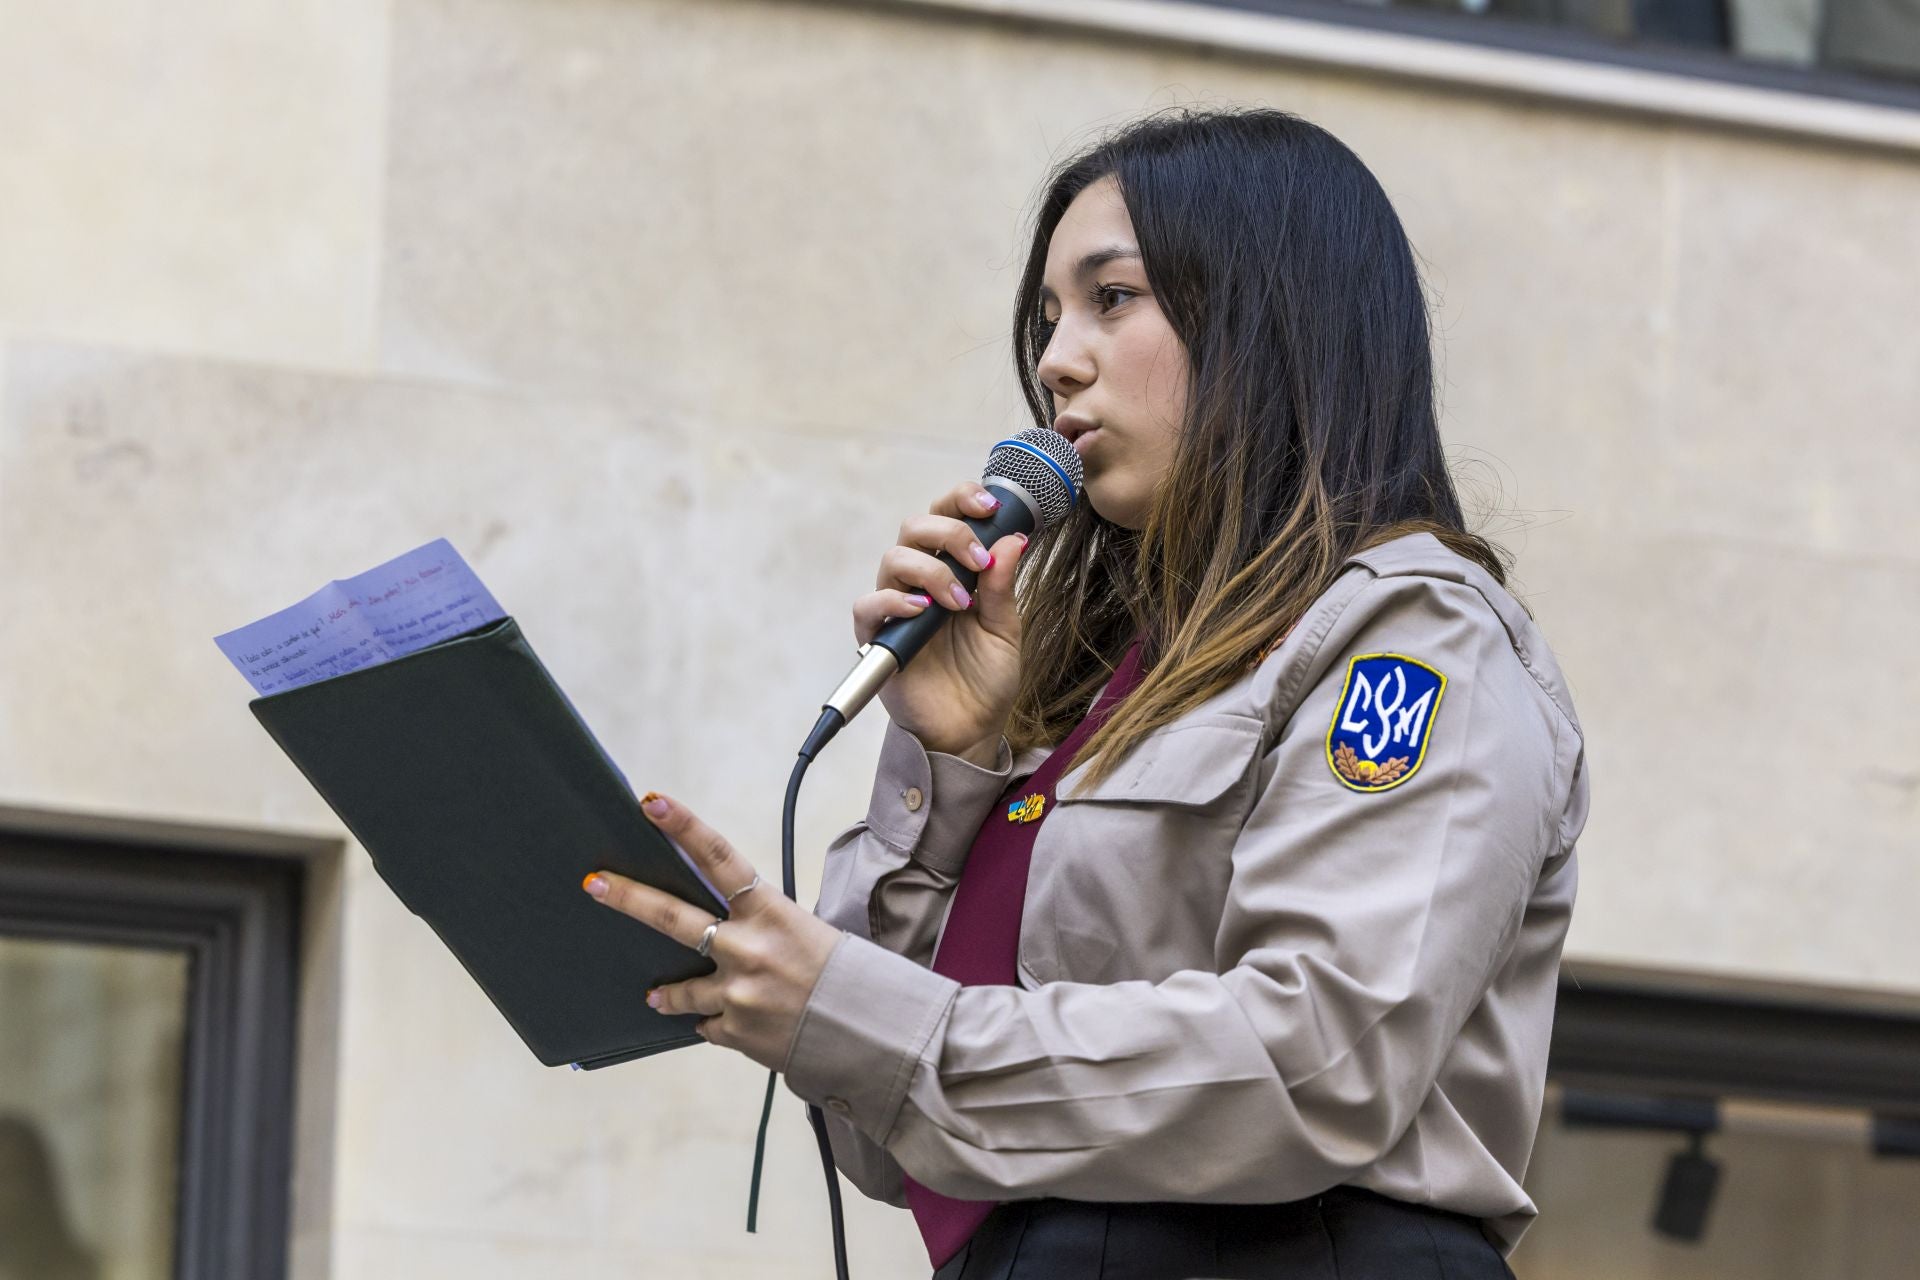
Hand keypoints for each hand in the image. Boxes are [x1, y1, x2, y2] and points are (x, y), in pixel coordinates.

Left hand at [582, 790, 844, 1070]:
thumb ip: (759, 926)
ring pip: (680, 988)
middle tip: (593, 883)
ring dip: (667, 993)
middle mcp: (748, 949)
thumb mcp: (807, 933)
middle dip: (627, 897)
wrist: (874, 1035)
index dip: (684, 827)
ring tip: (656, 994)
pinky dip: (715, 1022)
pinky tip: (737, 1022)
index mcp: (771, 913)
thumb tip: (716, 927)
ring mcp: (738, 992)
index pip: (720, 859)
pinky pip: (706, 1025)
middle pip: (673, 917)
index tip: (652, 803)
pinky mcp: (737, 1032)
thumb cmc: (847, 977)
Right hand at [851, 480, 1029, 757]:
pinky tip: (924, 611)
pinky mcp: (879, 638)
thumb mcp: (1005, 629)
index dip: (962, 499)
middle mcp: (920, 582)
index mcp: (953, 570)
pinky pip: (869, 606)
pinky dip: (893, 601)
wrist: (971, 730)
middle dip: (949, 532)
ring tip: (960, 600)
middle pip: (914, 527)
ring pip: (893, 559)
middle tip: (979, 561)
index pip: (946, 516)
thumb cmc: (986, 678)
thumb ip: (1003, 586)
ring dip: (930, 570)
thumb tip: (1012, 538)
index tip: (991, 505)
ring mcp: (897, 608)